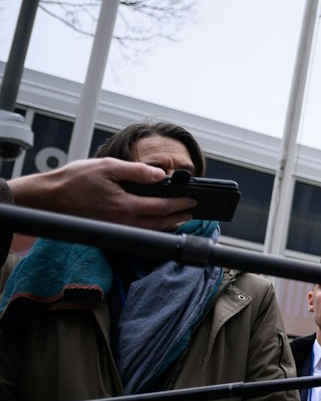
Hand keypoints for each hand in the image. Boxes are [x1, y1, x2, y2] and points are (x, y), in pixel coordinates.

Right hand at [8, 158, 194, 229]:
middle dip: (178, 218)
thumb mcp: (108, 167)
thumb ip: (137, 171)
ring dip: (166, 225)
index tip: (192, 200)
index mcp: (123, 206)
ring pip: (148, 231)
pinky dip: (149, 229)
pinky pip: (135, 233)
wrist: (47, 198)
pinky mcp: (107, 231)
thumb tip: (161, 175)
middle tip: (192, 212)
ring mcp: (114, 230)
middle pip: (159, 224)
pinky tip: (153, 222)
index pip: (161, 208)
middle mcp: (121, 223)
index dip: (180, 204)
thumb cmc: (73, 180)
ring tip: (178, 218)